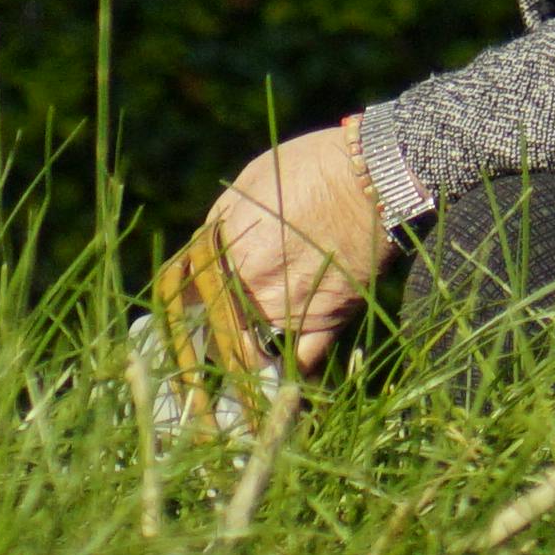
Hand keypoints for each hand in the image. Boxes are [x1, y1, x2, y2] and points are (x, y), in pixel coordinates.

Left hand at [153, 122, 384, 380]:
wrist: (377, 174)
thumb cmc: (309, 171)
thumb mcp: (246, 187)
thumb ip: (217, 230)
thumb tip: (200, 261)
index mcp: (222, 256)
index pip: (184, 299)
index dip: (179, 312)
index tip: (177, 325)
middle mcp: (249, 288)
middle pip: (214, 330)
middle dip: (206, 341)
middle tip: (203, 354)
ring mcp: (288, 308)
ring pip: (250, 349)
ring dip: (241, 358)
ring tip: (236, 370)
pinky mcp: (327, 319)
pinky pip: (300, 362)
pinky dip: (287, 376)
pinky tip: (277, 384)